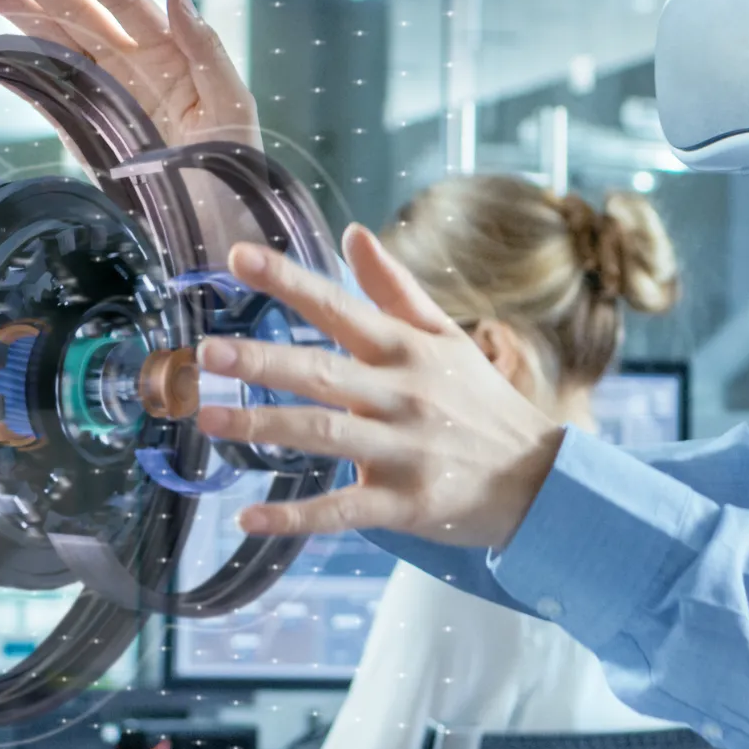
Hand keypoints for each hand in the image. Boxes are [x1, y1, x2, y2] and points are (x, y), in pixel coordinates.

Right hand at [0, 0, 256, 149]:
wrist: (218, 226)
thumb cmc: (235, 163)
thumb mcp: (232, 104)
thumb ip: (206, 48)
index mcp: (168, 51)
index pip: (124, 2)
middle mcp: (132, 64)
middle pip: (79, 12)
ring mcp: (104, 93)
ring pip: (55, 41)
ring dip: (19, 11)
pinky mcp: (85, 129)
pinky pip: (48, 92)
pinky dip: (21, 67)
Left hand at [195, 226, 565, 546]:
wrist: (540, 478)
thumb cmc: (482, 403)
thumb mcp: (446, 337)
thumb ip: (394, 287)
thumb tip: (353, 232)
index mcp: (406, 351)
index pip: (339, 307)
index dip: (288, 280)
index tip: (236, 256)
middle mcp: (401, 395)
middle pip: (322, 373)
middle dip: (264, 361)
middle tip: (208, 353)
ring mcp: (402, 451)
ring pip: (324, 436)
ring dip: (264, 428)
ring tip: (210, 419)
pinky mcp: (404, 504)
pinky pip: (341, 511)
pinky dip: (294, 517)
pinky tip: (249, 517)